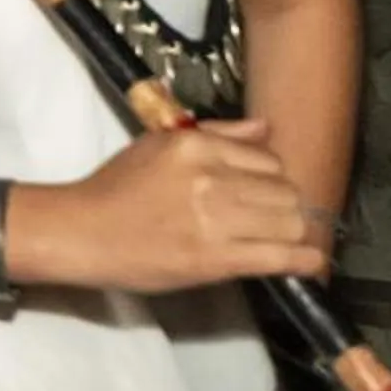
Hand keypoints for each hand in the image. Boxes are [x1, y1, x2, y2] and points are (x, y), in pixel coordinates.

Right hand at [21, 119, 326, 294]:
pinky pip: (280, 257)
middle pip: (285, 191)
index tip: (260, 194)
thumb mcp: (158, 146)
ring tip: (280, 240)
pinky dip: (304, 261)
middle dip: (284, 205)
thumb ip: (216, 135)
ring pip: (290, 222)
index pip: (268, 159)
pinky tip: (309, 263)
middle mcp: (210, 177)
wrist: (81, 232)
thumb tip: (266, 127)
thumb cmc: (115, 189)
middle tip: (267, 219)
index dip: (270, 179)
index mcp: (195, 145)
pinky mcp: (216, 259)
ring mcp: (214, 220)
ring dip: (292, 232)